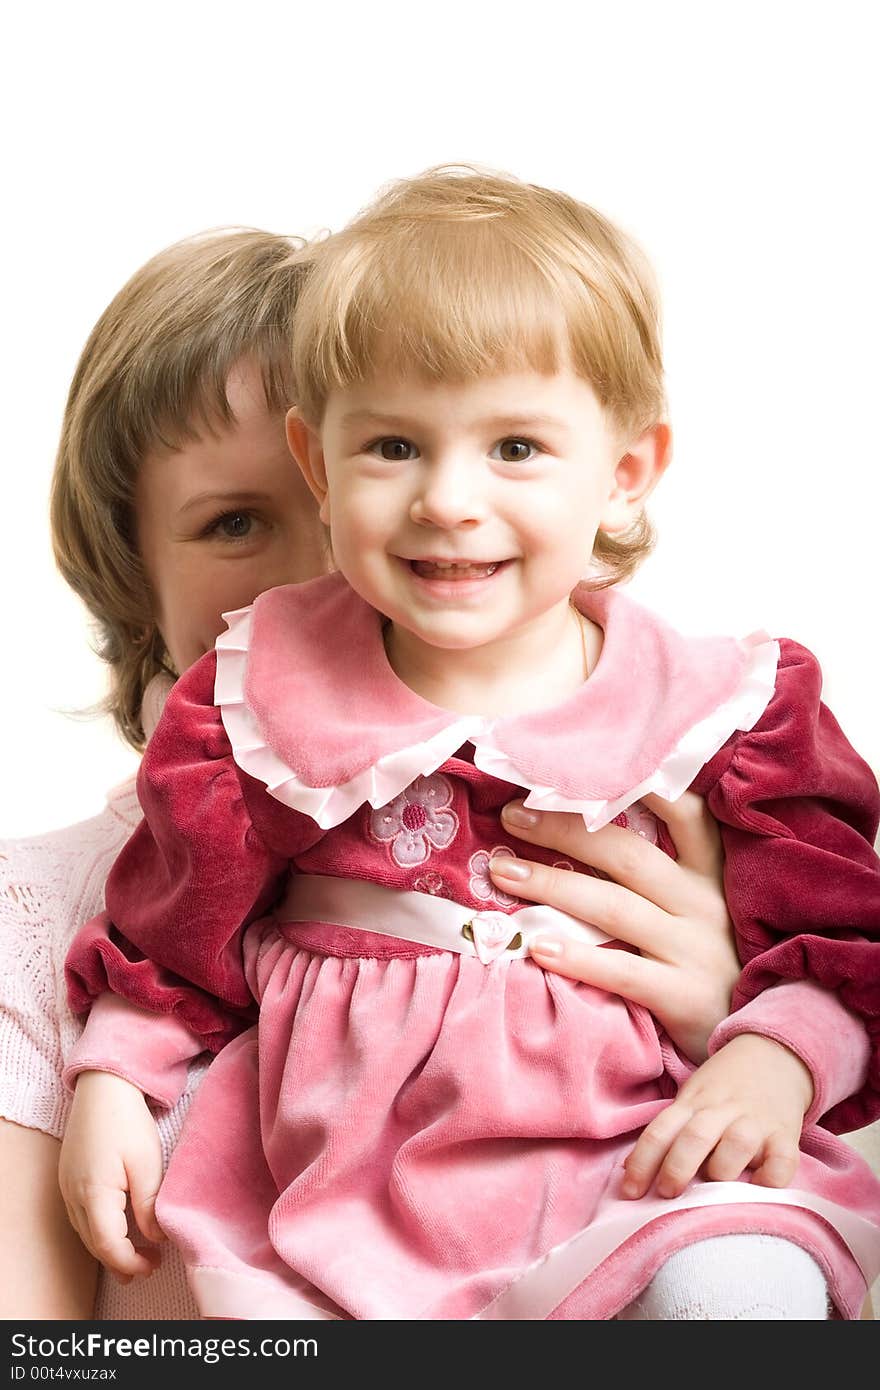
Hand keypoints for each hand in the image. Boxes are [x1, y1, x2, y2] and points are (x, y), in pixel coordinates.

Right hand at [58, 1071, 164, 1280]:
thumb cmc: (127, 1121)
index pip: (109, 1246)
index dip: (131, 1262)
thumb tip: (156, 1238)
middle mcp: (74, 1195)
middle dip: (121, 1261)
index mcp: (94, 1193)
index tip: (154, 1264)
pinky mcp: (69, 1178)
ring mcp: (67, 1187)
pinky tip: (117, 1228)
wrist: (102, 1087)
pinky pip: (82, 1216)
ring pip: (86, 1232)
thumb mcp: (147, 1163)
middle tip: (149, 1267)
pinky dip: (99, 1230)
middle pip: (94, 1244)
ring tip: (136, 1256)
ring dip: (109, 1248)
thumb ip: (149, 1205)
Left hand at [489, 791, 738, 1061]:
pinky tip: (537, 947)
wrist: (762, 1042)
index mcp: (709, 875)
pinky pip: (623, 971)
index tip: (579, 766)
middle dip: (563, 829)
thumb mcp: (703, 910)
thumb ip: (664, 874)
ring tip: (503, 872)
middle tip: (512, 816)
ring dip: (553, 885)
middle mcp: (704, 903)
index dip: (638, 784)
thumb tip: (589, 830)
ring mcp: (695, 949)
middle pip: (626, 854)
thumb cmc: (715, 965)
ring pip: (614, 906)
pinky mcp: (685, 996)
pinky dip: (578, 957)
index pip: (684, 813)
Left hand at [621, 1033, 813, 1198]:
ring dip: (722, 1170)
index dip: (642, 1162)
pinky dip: (772, 1178)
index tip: (629, 1192)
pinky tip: (760, 1188)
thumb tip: (629, 1172)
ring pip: (737, 1144)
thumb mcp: (690, 1099)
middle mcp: (722, 1110)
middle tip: (667, 1193)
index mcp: (692, 1102)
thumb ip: (667, 1133)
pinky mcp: (786, 1134)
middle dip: (677, 1168)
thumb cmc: (724, 1087)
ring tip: (715, 1190)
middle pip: (695, 1137)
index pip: (660, 1130)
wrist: (775, 1055)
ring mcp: (756, 1121)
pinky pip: (783, 1160)